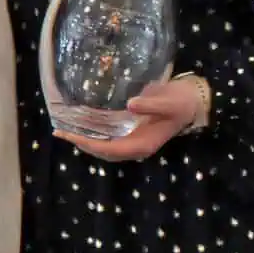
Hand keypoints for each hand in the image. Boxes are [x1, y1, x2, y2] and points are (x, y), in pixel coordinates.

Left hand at [54, 78, 202, 162]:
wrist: (192, 101)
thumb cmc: (180, 102)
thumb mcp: (168, 102)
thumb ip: (150, 105)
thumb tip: (129, 105)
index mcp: (143, 144)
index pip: (110, 149)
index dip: (89, 144)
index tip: (70, 136)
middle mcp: (136, 146)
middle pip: (104, 151)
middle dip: (82, 143)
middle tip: (60, 132)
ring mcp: (134, 140)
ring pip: (105, 146)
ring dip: (86, 140)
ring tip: (66, 130)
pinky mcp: (133, 131)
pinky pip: (110, 137)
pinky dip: (96, 133)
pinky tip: (84, 123)